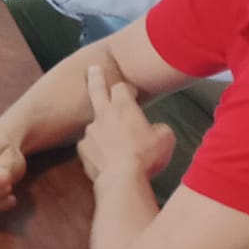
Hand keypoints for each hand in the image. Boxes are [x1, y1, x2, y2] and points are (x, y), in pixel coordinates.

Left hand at [76, 69, 174, 184]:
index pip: (121, 87)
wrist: (122, 179)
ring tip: (112, 143)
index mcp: (124, 107)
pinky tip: (105, 159)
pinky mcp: (83, 150)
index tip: (130, 91)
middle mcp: (103, 115)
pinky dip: (97, 149)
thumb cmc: (146, 156)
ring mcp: (90, 132)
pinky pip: (90, 146)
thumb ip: (158, 129)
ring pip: (95, 125)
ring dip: (102, 129)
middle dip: (95, 77)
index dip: (126, 88)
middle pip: (96, 90)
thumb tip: (155, 131)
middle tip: (93, 69)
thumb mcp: (165, 138)